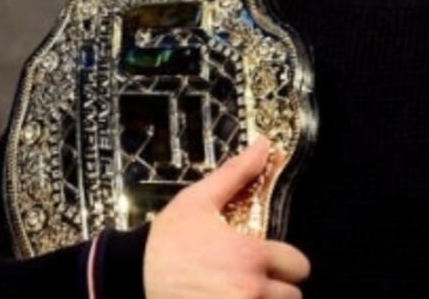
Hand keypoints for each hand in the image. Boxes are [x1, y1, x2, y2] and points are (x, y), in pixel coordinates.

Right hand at [144, 137, 310, 298]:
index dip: (288, 262)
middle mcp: (250, 290)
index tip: (272, 260)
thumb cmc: (165, 241)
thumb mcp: (198, 200)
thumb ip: (237, 173)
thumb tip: (264, 144)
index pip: (299, 266)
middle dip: (279, 288)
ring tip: (242, 293)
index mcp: (250, 256)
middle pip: (292, 297)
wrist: (129, 279)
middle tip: (257, 279)